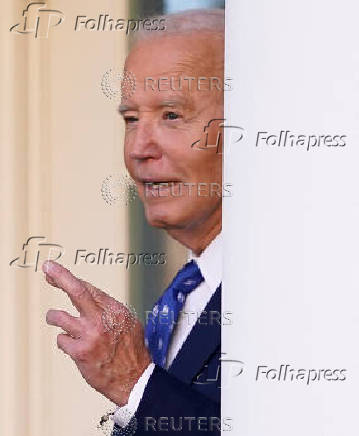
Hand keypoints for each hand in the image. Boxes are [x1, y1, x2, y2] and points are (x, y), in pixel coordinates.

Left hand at [43, 260, 150, 405]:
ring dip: (54, 316)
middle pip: (77, 292)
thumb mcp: (128, 322)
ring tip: (54, 318)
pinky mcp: (79, 352)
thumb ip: (109, 309)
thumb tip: (90, 297)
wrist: (134, 378)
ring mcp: (89, 335)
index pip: (89, 288)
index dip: (69, 278)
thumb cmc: (131, 350)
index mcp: (115, 310)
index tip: (56, 272)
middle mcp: (101, 319)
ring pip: (59, 317)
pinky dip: (65, 341)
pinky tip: (74, 346)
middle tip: (48, 268)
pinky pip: (62, 340)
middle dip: (60, 277)